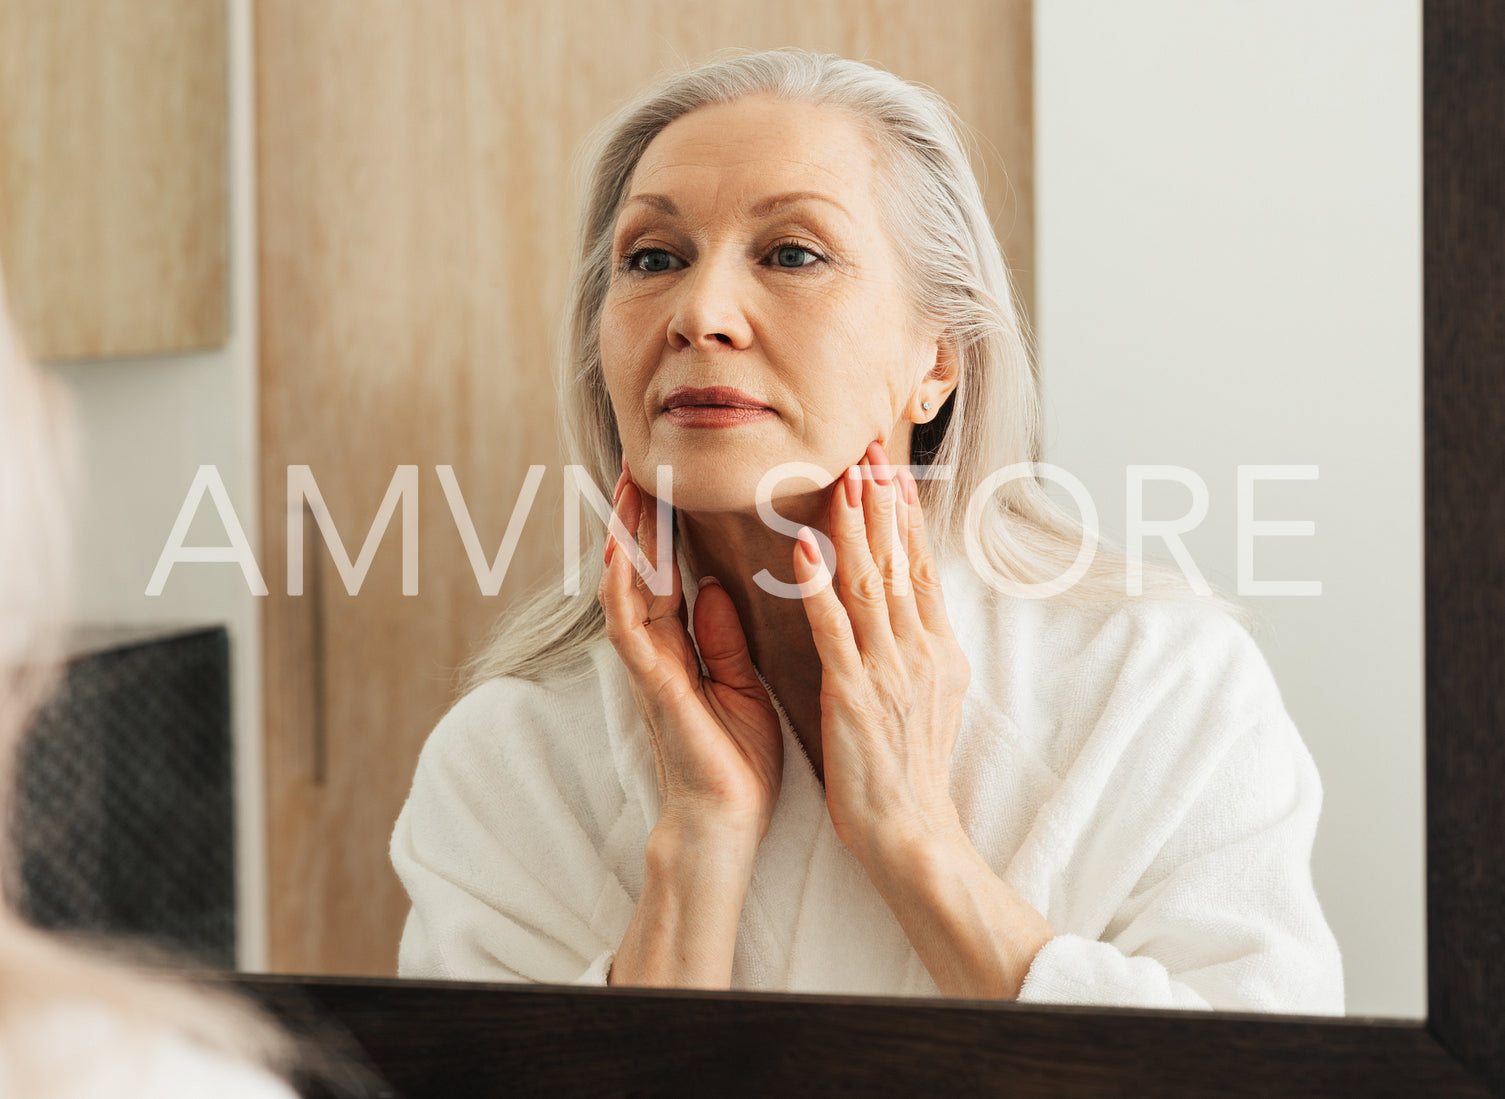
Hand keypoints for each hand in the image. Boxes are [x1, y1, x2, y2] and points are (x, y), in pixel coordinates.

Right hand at [599, 460, 783, 844]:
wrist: (728, 823)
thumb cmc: (737, 761)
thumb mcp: (740, 686)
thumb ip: (723, 639)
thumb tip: (715, 590)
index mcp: (682, 647)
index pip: (669, 573)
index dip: (666, 527)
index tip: (671, 480)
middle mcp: (657, 650)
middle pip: (641, 568)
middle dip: (640, 516)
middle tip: (642, 461)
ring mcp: (648, 667)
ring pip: (627, 587)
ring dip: (627, 537)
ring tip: (630, 486)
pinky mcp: (652, 687)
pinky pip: (630, 629)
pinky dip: (624, 589)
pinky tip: (623, 554)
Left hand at [791, 441, 971, 863]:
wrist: (912, 831)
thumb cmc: (911, 771)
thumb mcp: (931, 697)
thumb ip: (920, 647)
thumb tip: (912, 606)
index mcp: (937, 649)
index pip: (918, 567)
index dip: (903, 516)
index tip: (889, 470)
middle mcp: (919, 650)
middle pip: (898, 561)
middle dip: (881, 501)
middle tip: (867, 448)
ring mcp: (888, 670)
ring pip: (869, 582)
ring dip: (854, 526)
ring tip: (841, 477)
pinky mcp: (853, 693)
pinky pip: (834, 628)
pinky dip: (819, 585)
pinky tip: (805, 547)